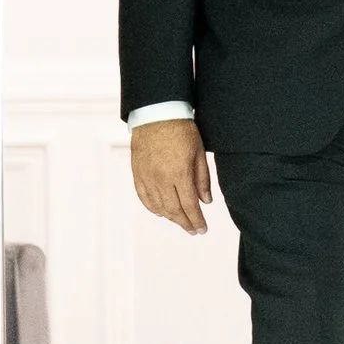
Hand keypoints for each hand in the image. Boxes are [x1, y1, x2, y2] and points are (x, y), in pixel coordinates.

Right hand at [130, 117, 211, 233]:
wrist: (155, 113)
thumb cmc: (180, 129)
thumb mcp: (198, 152)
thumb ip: (202, 179)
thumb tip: (206, 202)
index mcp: (179, 173)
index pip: (189, 205)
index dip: (196, 220)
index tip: (202, 229)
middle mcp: (161, 178)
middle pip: (173, 210)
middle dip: (185, 223)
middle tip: (193, 230)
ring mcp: (147, 176)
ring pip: (158, 206)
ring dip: (170, 218)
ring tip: (180, 222)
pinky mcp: (137, 173)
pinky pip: (143, 197)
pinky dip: (153, 208)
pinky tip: (161, 212)